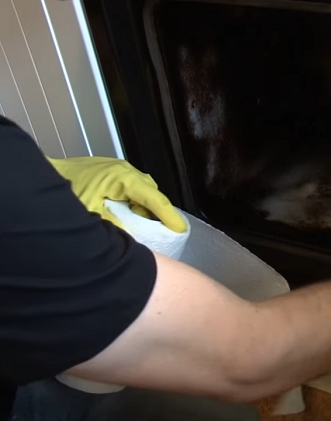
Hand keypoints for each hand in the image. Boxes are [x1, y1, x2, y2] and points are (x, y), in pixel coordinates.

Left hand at [48, 156, 186, 232]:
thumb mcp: (93, 216)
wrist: (42, 176)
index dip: (170, 216)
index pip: (155, 199)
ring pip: (142, 190)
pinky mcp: (110, 171)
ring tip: (136, 224)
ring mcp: (117, 168)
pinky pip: (130, 187)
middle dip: (156, 213)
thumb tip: (134, 238)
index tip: (180, 230)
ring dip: (142, 207)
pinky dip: (132, 201)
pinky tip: (122, 213)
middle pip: (152, 194)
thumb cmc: (65, 193)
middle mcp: (125, 170)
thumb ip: (117, 226)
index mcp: (124, 179)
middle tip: (156, 232)